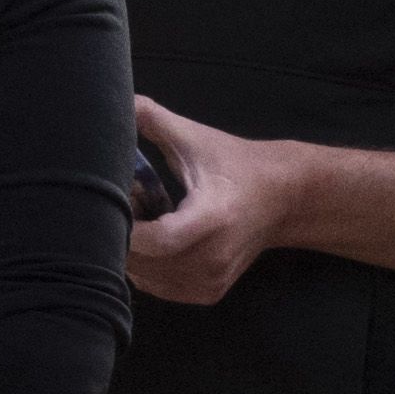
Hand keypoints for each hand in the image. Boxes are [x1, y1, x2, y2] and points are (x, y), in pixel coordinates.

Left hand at [125, 96, 296, 306]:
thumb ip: (151, 118)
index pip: (159, 240)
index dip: (127, 229)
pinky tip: (151, 241)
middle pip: (146, 263)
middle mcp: (215, 256)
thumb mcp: (194, 137)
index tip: (112, 204)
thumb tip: (115, 100)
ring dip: (131, 253)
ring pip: (147, 279)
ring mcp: (213, 280)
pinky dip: (145, 267)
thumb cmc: (233, 163)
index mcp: (213, 217)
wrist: (282, 197)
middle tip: (122, 206)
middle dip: (121, 237)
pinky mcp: (209, 292)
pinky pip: (158, 287)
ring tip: (138, 221)